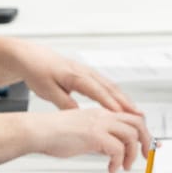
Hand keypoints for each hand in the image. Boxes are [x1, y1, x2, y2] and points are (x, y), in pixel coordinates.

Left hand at [19, 45, 138, 111]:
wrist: (31, 57)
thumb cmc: (38, 71)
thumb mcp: (47, 90)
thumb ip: (64, 103)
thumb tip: (78, 115)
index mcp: (76, 76)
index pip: (98, 92)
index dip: (111, 104)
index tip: (122, 115)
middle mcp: (85, 72)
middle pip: (111, 88)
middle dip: (127, 102)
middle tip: (140, 115)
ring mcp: (88, 72)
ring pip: (112, 86)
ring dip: (125, 99)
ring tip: (137, 112)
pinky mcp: (88, 75)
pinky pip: (107, 85)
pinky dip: (117, 95)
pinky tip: (122, 103)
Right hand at [32, 107, 151, 172]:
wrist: (37, 131)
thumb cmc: (52, 133)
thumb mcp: (81, 132)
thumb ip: (97, 136)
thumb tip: (108, 148)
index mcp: (100, 113)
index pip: (131, 117)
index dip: (143, 131)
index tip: (148, 144)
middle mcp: (103, 115)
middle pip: (137, 123)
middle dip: (145, 141)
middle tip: (143, 157)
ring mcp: (100, 124)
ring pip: (131, 135)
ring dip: (131, 154)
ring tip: (123, 166)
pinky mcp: (95, 135)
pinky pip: (117, 149)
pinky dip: (118, 162)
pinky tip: (110, 169)